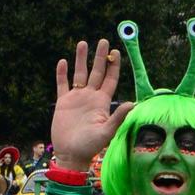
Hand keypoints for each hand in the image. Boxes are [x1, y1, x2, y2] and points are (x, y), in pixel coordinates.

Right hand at [51, 40, 133, 167]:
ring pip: (79, 74)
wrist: (70, 154)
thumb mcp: (106, 132)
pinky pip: (62, 85)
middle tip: (102, 41)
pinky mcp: (63, 103)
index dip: (114, 65)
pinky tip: (63, 62)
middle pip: (96, 72)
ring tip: (82, 43)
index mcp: (102, 101)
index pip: (110, 79)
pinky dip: (62, 74)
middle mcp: (90, 97)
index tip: (115, 51)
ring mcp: (76, 98)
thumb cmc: (90, 146)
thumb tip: (132, 103)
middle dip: (99, 56)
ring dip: (81, 59)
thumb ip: (118, 117)